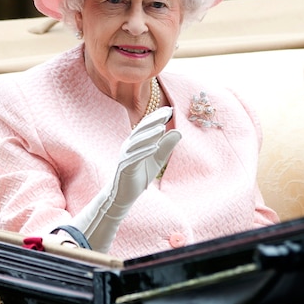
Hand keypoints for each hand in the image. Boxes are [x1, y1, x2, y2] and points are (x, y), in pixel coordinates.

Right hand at [68, 106, 179, 252]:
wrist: (124, 194)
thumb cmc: (140, 174)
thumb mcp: (158, 159)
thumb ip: (167, 146)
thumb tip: (179, 131)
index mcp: (135, 141)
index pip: (146, 125)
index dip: (157, 116)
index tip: (170, 109)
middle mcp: (129, 145)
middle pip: (141, 129)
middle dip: (154, 120)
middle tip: (167, 112)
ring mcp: (125, 156)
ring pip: (137, 142)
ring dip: (150, 134)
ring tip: (162, 128)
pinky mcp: (125, 168)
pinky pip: (134, 157)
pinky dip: (144, 152)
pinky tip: (155, 147)